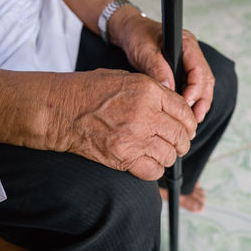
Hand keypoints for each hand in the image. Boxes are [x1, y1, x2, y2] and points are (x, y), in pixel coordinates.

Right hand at [44, 69, 196, 179]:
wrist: (61, 110)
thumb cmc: (89, 92)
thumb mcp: (126, 79)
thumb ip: (153, 92)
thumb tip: (174, 108)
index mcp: (148, 91)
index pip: (184, 111)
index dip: (190, 123)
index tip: (188, 128)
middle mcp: (145, 115)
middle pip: (180, 135)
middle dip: (183, 141)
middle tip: (179, 143)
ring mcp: (134, 138)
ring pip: (169, 155)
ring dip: (168, 155)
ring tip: (161, 152)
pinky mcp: (123, 158)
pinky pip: (153, 171)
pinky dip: (155, 169)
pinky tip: (149, 162)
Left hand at [109, 10, 214, 122]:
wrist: (130, 32)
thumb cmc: (138, 37)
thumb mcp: (144, 51)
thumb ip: (157, 68)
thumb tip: (169, 89)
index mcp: (187, 44)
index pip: (199, 70)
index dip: (194, 90)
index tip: (185, 105)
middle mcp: (192, 54)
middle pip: (206, 81)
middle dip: (201, 102)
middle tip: (193, 121)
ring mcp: (189, 64)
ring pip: (202, 87)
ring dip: (198, 105)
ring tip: (191, 122)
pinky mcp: (183, 72)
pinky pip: (192, 89)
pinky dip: (190, 102)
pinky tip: (184, 115)